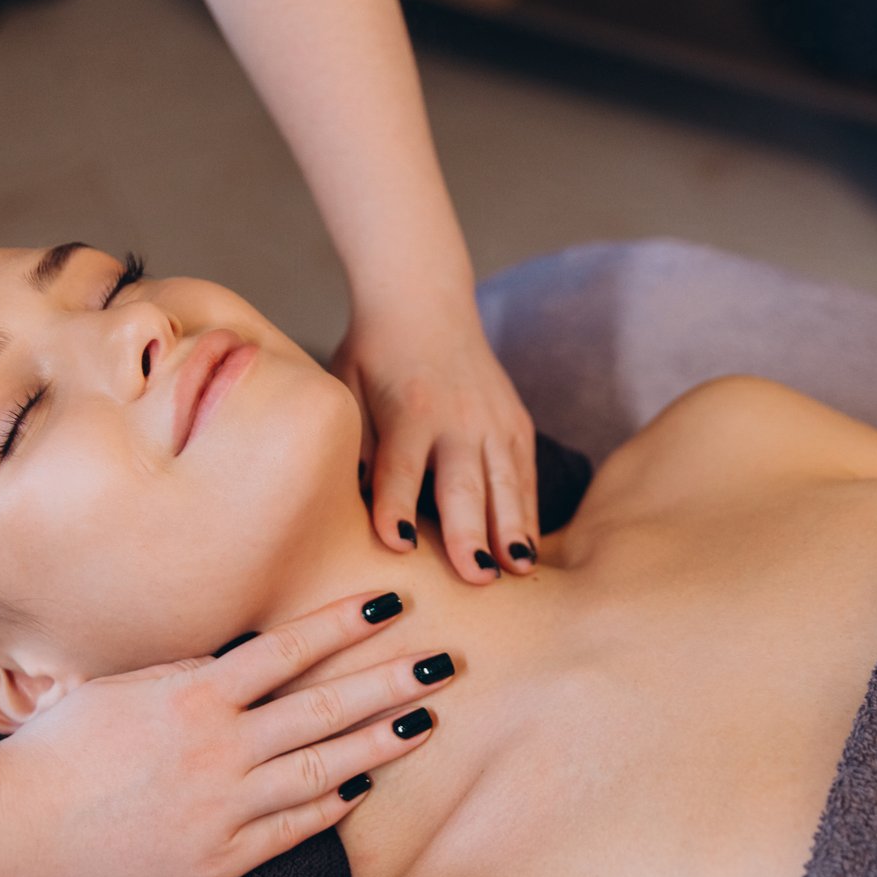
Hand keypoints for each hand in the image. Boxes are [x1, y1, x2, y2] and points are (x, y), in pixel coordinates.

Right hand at [0, 591, 451, 876]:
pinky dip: (331, 805)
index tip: (391, 603)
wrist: (17, 830)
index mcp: (193, 696)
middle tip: (446, 661)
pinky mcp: (219, 859)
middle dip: (391, 681)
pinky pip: (292, 829)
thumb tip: (245, 657)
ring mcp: (224, 807)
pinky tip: (363, 787)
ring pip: (323, 768)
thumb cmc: (60, 749)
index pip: (288, 650)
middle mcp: (219, 749)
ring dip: (381, 742)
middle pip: (326, 708)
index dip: (344, 624)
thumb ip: (189, 676)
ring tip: (428, 721)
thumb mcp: (123, 688)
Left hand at [332, 293, 539, 584]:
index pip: (400, 466)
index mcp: (409, 409)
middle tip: (477, 577)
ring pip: (506, 483)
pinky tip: (528, 551)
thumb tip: (353, 502)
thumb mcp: (347, 386)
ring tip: (518, 571)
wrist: (424, 299)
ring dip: (513, 529)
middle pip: (463, 483)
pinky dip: (528, 513)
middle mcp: (457, 416)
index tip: (396, 546)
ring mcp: (493, 420)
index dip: (395, 506)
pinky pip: (525, 476)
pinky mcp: (515, 422)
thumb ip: (355, 441)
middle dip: (470, 532)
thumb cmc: (374, 355)